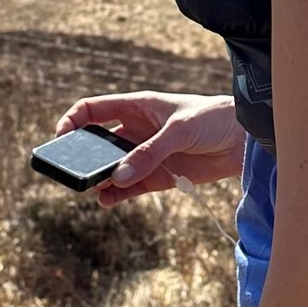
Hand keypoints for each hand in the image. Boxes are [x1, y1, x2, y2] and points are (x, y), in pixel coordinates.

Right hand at [53, 90, 245, 204]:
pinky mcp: (159, 176)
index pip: (93, 110)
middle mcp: (136, 130)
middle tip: (75, 172)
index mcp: (137, 106)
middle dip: (84, 157)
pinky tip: (106, 200)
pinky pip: (130, 187)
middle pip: (98, 143)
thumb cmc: (214, 118)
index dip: (73, 121)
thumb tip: (119, 176)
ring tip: (93, 189)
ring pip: (112, 168)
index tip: (61, 137)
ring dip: (101, 179)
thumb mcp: (180, 130)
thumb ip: (150, 152)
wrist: (246, 139)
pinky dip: (117, 195)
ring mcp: (146, 154)